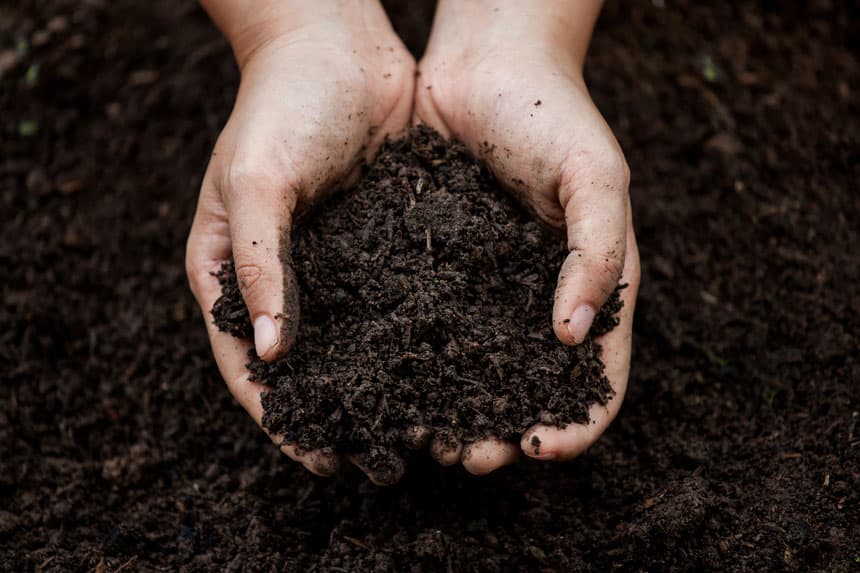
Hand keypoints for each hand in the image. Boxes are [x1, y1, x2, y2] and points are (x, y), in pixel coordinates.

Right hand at [186, 0, 413, 482]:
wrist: (339, 45)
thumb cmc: (281, 104)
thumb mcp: (257, 181)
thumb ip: (260, 265)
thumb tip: (273, 355)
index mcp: (230, 268)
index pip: (247, 362)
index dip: (278, 415)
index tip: (314, 458)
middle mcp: (282, 275)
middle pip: (304, 363)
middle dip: (336, 413)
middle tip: (374, 461)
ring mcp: (333, 263)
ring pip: (354, 341)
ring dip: (381, 385)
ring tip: (417, 429)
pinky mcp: (379, 245)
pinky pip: (394, 302)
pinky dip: (413, 338)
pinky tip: (446, 368)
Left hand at [414, 0, 640, 473]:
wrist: (486, 63)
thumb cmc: (554, 114)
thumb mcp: (596, 178)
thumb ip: (596, 255)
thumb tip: (572, 338)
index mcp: (592, 285)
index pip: (597, 376)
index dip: (577, 422)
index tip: (541, 448)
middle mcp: (539, 297)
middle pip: (530, 386)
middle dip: (506, 430)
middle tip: (470, 458)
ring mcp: (487, 286)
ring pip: (475, 367)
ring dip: (456, 409)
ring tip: (426, 437)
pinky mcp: (439, 267)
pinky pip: (430, 324)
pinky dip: (417, 361)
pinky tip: (390, 382)